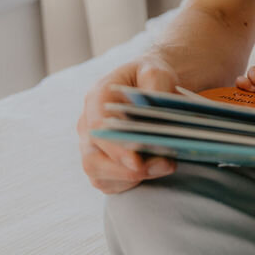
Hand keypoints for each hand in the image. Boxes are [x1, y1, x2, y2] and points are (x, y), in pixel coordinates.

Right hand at [77, 56, 179, 193]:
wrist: (148, 83)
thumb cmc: (150, 76)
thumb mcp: (155, 70)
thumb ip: (155, 85)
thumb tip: (156, 112)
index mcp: (97, 98)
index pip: (98, 128)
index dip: (116, 148)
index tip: (138, 163)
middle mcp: (88, 124)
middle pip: (93, 159)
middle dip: (126, 170)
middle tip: (163, 165)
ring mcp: (92, 145)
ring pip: (99, 175)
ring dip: (131, 178)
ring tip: (166, 166)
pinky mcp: (102, 161)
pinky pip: (109, 183)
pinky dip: (131, 183)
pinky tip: (157, 171)